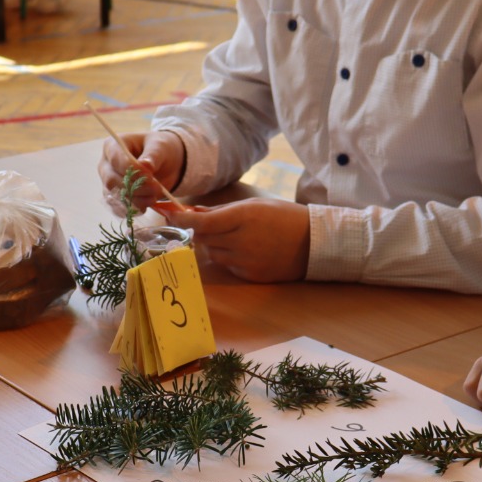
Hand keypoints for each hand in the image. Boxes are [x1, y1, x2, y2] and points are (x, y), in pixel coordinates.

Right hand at [98, 130, 185, 214]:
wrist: (163, 164)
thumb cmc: (158, 149)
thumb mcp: (159, 147)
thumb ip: (152, 155)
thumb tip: (145, 165)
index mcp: (112, 146)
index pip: (115, 159)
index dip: (131, 169)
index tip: (150, 176)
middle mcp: (105, 165)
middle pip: (112, 180)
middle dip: (135, 187)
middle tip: (157, 188)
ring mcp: (109, 183)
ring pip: (114, 196)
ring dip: (135, 201)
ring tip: (154, 198)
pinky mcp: (115, 198)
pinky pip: (117, 209)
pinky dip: (131, 210)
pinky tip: (145, 208)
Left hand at [157, 198, 309, 282]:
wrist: (314, 243)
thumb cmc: (283, 217)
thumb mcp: (254, 206)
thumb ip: (221, 211)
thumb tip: (193, 212)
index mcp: (243, 218)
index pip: (201, 222)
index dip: (180, 219)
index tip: (167, 214)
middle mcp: (241, 241)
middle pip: (203, 238)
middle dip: (199, 230)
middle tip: (206, 222)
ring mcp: (245, 261)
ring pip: (213, 253)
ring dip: (214, 244)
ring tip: (235, 235)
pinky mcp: (249, 275)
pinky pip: (227, 266)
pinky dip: (228, 257)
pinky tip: (246, 249)